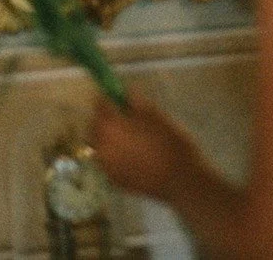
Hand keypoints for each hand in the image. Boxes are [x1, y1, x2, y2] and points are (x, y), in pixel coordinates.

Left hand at [89, 92, 206, 204]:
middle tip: (121, 115)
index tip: (114, 95)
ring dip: (106, 137)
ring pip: (98, 146)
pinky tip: (131, 154)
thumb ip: (135, 101)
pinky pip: (106, 161)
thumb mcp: (155, 113)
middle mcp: (102, 147)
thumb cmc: (169, 141)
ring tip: (127, 135)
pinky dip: (113, 154)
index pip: (99, 106)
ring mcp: (106, 167)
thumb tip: (124, 92)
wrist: (178, 178)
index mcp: (111, 127)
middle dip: (103, 118)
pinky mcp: (112, 180)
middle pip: (94, 127)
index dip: (107, 98)